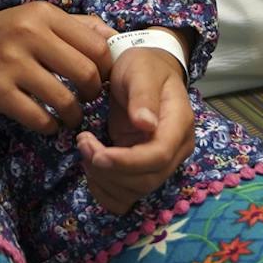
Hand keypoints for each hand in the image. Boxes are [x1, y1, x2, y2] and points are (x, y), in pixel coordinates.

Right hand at [0, 3, 113, 133]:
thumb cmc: (0, 34)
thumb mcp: (35, 18)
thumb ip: (74, 26)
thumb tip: (115, 38)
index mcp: (44, 14)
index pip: (97, 44)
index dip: (106, 67)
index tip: (100, 78)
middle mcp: (29, 34)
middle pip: (86, 73)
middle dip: (93, 94)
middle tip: (86, 99)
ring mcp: (12, 63)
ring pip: (65, 100)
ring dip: (73, 115)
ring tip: (70, 116)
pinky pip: (38, 117)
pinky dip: (49, 126)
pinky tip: (47, 123)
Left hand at [76, 42, 194, 215]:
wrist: (147, 71)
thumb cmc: (144, 66)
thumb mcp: (140, 70)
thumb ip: (143, 95)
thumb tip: (146, 124)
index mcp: (179, 124)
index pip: (158, 156)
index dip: (127, 162)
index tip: (97, 152)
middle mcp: (175, 149)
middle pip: (146, 180)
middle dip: (109, 170)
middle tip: (83, 142)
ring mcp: (161, 163)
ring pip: (135, 191)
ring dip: (104, 179)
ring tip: (85, 149)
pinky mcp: (144, 170)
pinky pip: (128, 196)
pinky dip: (106, 191)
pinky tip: (91, 169)